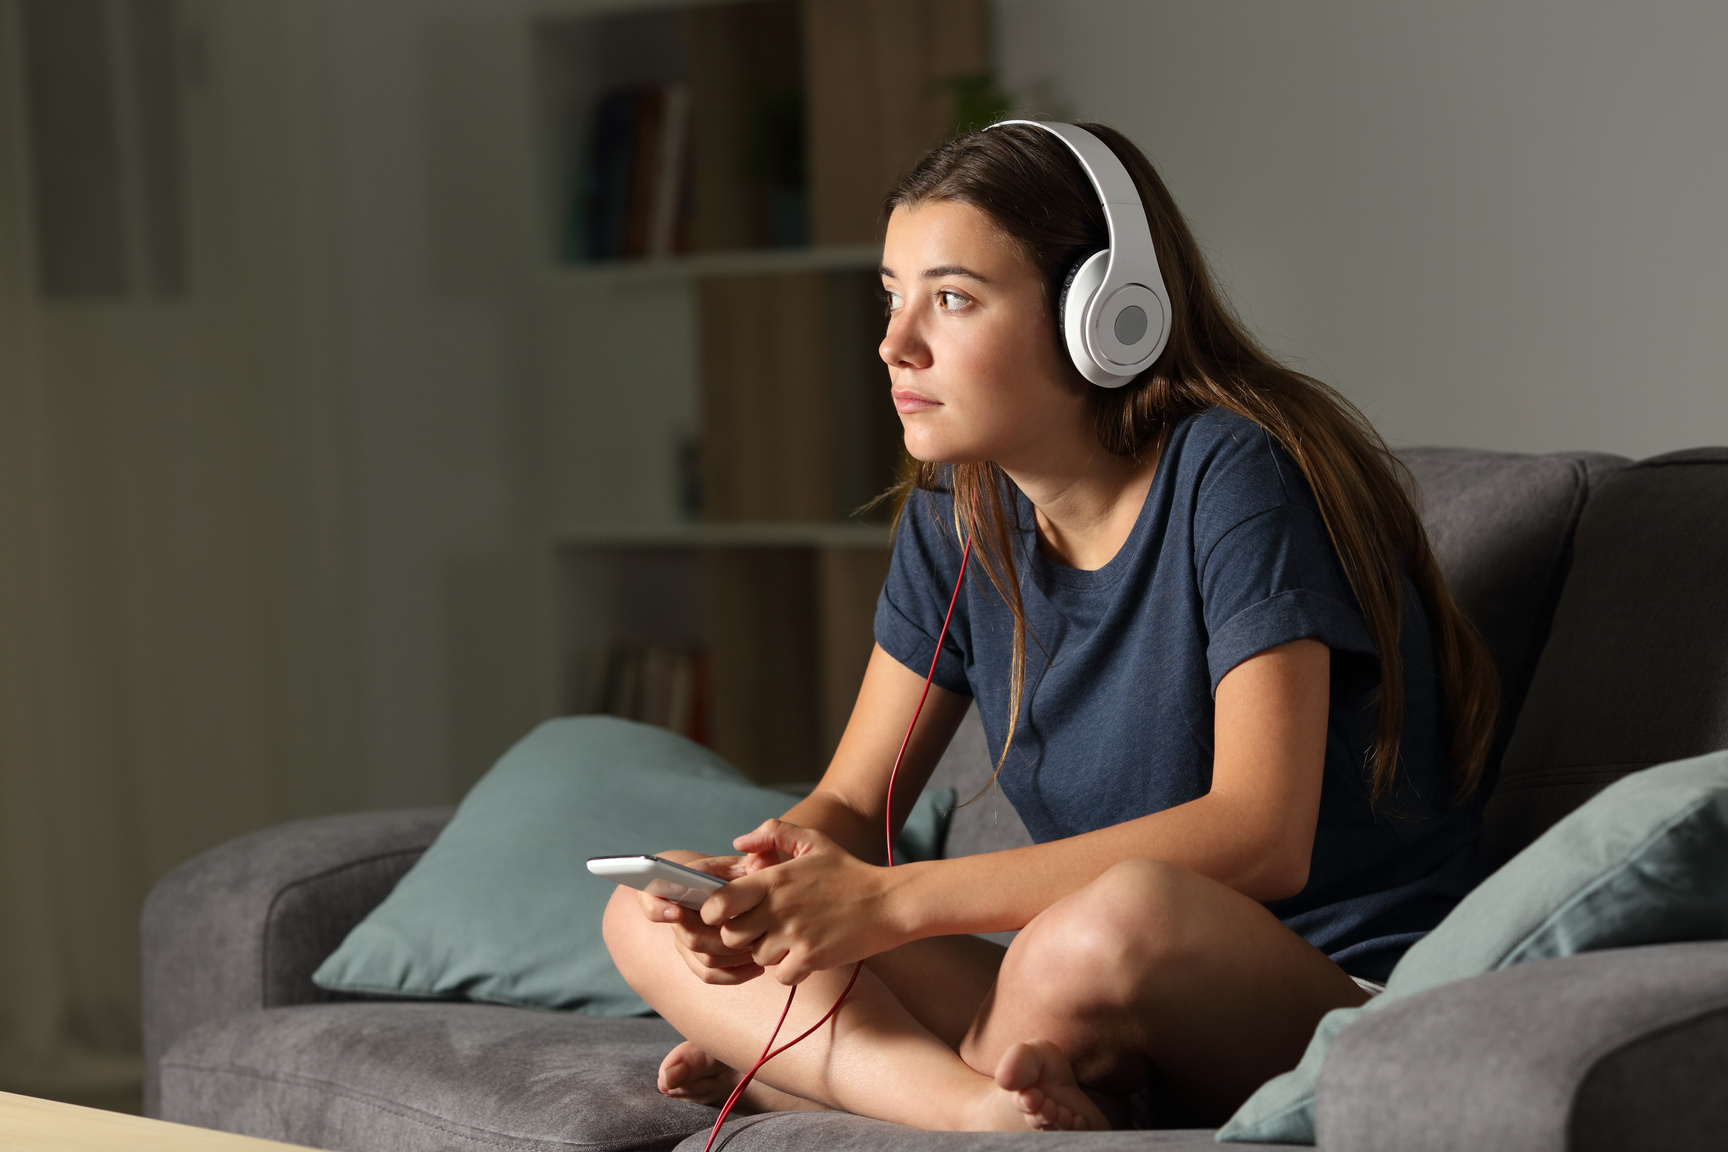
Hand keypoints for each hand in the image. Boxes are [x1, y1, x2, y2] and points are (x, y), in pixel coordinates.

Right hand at [635, 851, 766, 984]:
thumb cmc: (731, 873)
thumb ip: (752, 859)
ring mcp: (685, 940)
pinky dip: (735, 974)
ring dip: (734, 955)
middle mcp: (675, 917)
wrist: (728, 889)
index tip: (676, 911)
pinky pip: (710, 975)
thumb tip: (756, 864)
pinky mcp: (697, 959)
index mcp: (673, 887)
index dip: (658, 909)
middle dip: (721, 937)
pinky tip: (756, 967)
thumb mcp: (742, 862)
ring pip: (705, 958)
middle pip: (689, 937)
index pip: (649, 899)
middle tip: (750, 933)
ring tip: (760, 946)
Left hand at [703, 819, 903, 984]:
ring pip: (758, 957)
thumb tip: (738, 844)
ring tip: (793, 938)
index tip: (729, 913)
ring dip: (770, 953)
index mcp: (774, 879)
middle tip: (764, 929)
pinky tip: (806, 954)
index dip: (716, 912)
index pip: (720, 902)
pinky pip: (782, 976)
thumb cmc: (847, 871)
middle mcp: (779, 907)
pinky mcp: (812, 957)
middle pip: (732, 937)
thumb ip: (773, 833)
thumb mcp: (813, 841)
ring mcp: (795, 934)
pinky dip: (791, 971)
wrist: (888, 902)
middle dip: (744, 936)